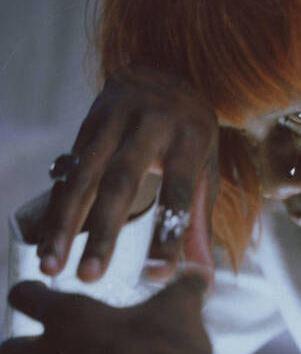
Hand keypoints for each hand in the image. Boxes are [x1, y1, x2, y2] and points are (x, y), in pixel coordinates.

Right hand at [37, 66, 219, 282]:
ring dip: (64, 223)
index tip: (157, 276)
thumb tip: (204, 280)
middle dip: (103, 232)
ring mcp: (115, 121)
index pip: (178, 194)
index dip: (168, 235)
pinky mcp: (88, 122)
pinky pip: (69, 169)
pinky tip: (44, 240)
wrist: (165, 73)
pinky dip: (55, 205)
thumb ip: (199, 225)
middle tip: (90, 277)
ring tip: (51, 265)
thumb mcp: (204, 171)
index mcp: (189, 141)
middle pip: (122, 183)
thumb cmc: (191, 136)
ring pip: (84, 176)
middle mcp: (151, 127)